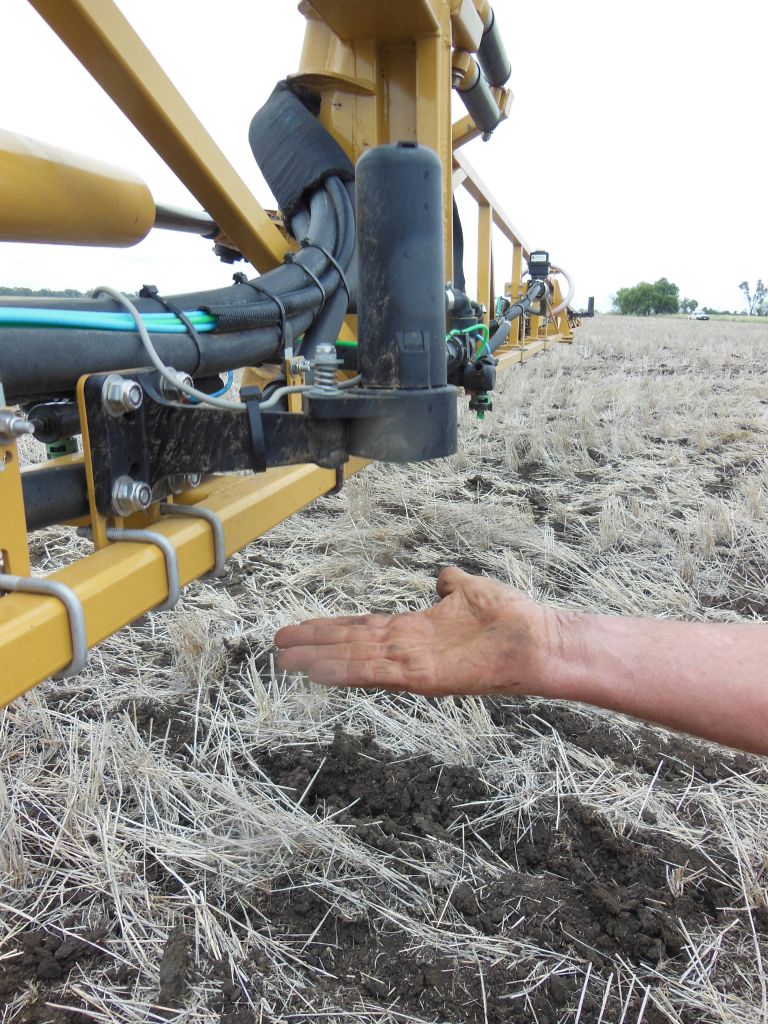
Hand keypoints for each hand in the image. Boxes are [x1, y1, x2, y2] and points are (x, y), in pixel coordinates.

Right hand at [275, 567, 562, 697]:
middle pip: (350, 644)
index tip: (303, 628)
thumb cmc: (510, 617)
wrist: (537, 640)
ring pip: (355, 659)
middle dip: (314, 644)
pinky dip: (345, 671)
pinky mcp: (422, 675)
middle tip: (278, 645)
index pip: (363, 628)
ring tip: (286, 659)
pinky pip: (376, 672)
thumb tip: (443, 575)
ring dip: (320, 659)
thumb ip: (451, 584)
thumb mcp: (472, 589)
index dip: (331, 628)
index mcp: (414, 630)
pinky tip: (319, 670)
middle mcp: (407, 650)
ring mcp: (412, 664)